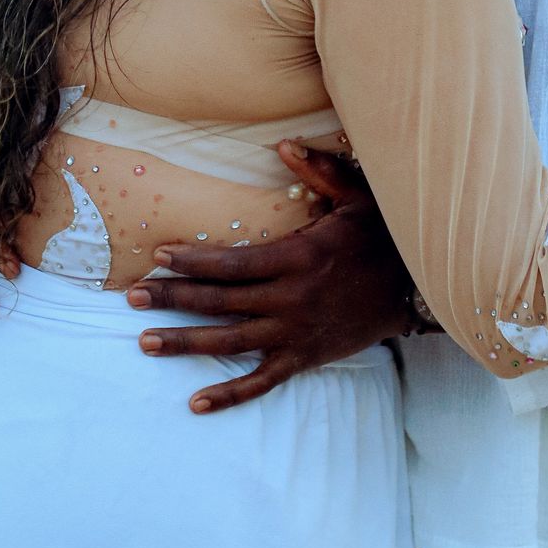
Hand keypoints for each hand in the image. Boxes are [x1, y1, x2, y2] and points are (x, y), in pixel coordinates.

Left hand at [127, 141, 415, 414]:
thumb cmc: (382, 237)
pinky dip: (229, 393)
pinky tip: (196, 401)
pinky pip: (261, 381)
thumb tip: (281, 145)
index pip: (233, 262)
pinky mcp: (304, 358)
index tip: (158, 256)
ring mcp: (295, 333)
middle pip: (221, 301)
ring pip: (230, 341)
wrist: (416, 290)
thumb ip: (319, 171)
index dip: (193, 260)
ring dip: (186, 342)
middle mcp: (290, 298)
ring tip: (145, 341)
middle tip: (132, 299)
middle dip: (173, 298)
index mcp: (299, 257)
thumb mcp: (357, 196)